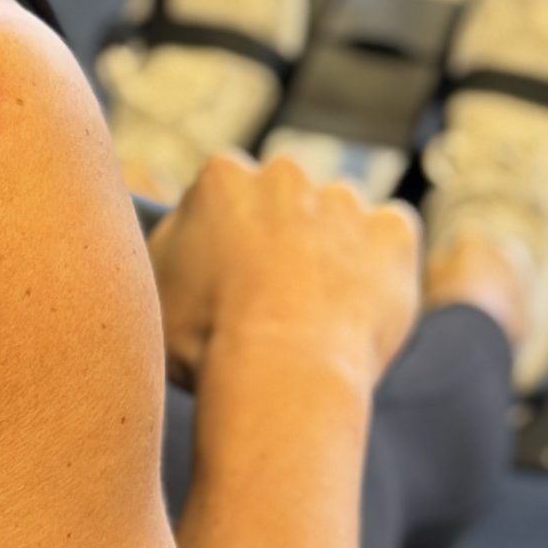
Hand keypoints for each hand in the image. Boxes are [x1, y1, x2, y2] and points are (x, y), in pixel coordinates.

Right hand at [148, 153, 419, 395]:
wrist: (283, 372)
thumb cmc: (208, 339)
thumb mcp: (155, 287)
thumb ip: (170, 241)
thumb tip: (185, 225)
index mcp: (222, 177)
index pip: (226, 193)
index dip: (230, 237)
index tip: (231, 275)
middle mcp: (285, 174)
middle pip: (286, 198)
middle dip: (284, 234)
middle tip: (277, 296)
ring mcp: (344, 199)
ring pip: (340, 219)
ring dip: (334, 251)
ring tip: (319, 316)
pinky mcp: (393, 231)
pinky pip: (392, 239)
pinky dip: (383, 267)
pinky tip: (361, 307)